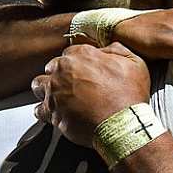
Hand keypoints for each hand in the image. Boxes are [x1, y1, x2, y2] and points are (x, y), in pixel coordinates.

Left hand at [31, 43, 150, 147]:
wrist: (122, 124)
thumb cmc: (129, 95)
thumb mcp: (134, 62)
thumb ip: (117, 49)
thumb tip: (106, 48)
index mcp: (82, 55)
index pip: (70, 52)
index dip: (76, 62)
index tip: (82, 70)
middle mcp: (64, 70)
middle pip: (52, 66)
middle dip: (59, 73)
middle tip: (70, 83)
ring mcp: (55, 91)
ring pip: (39, 85)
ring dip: (46, 88)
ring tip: (56, 95)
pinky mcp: (51, 112)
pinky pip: (38, 110)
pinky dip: (44, 111)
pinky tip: (53, 112)